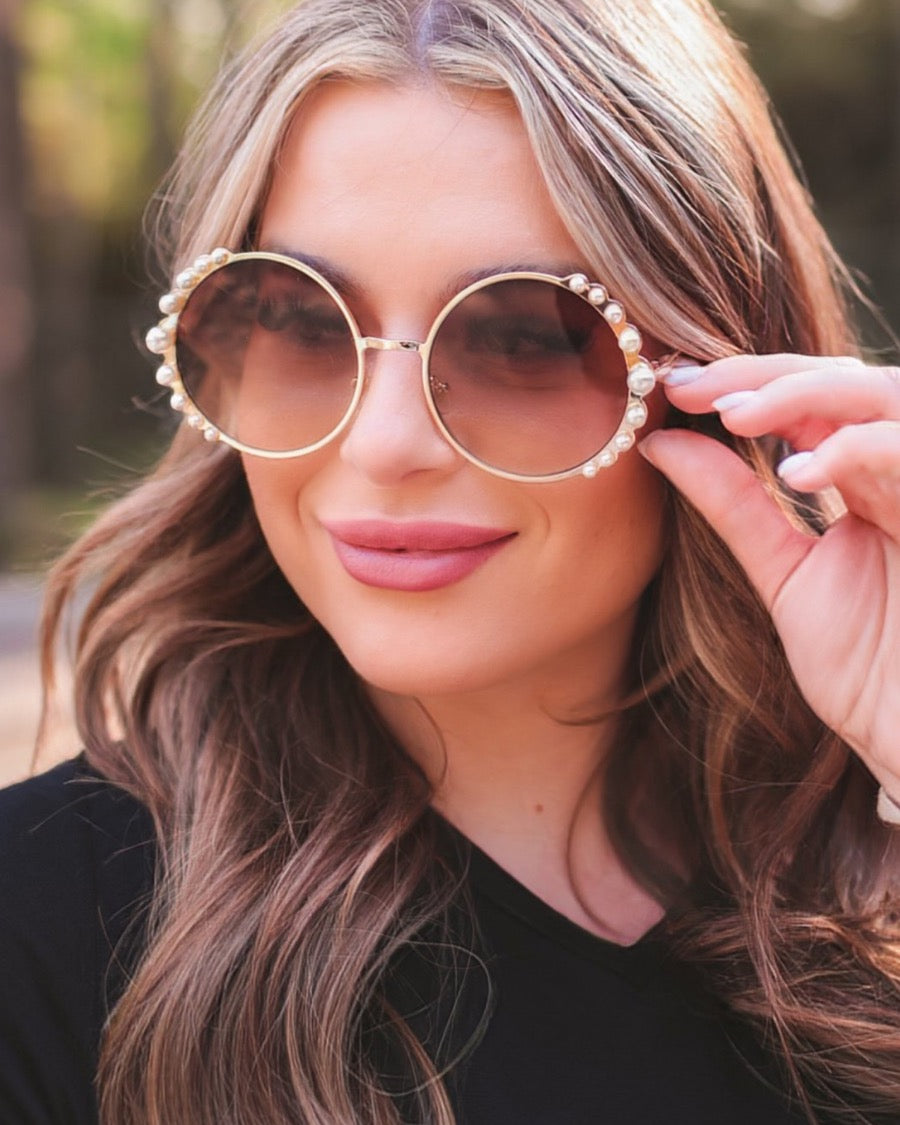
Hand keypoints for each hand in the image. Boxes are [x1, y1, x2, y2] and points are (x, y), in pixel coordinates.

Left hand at [639, 354, 899, 797]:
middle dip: (764, 374)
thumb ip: (732, 506)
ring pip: (884, 396)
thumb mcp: (783, 574)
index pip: (807, 403)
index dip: (742, 384)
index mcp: (866, 480)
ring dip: (806, 395)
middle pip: (844, 381)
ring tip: (736, 414)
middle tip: (689, 383)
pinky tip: (796, 473)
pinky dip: (857, 450)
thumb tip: (660, 441)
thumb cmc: (869, 669)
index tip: (670, 384)